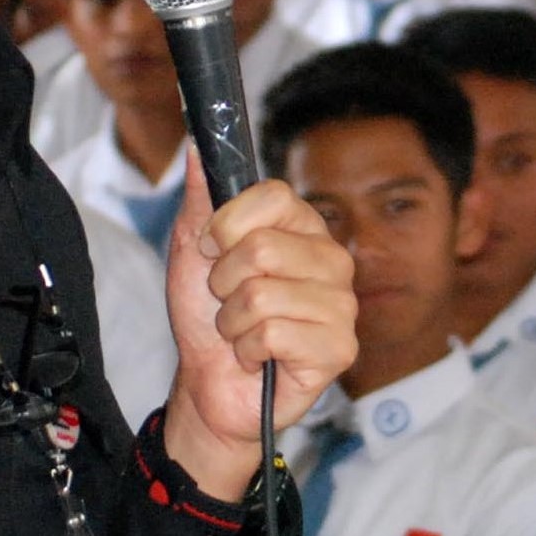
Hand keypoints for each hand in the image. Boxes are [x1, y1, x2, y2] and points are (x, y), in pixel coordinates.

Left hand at [162, 153, 357, 498]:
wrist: (209, 385)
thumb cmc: (208, 320)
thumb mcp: (193, 253)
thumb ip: (201, 201)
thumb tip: (195, 150)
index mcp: (304, 230)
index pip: (275, 197)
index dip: (228, 224)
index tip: (213, 250)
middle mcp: (332, 261)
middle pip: (263, 247)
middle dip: (224, 282)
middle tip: (230, 302)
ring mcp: (341, 306)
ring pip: (263, 295)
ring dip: (233, 322)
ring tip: (243, 333)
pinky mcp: (339, 349)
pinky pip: (274, 335)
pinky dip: (248, 351)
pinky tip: (260, 359)